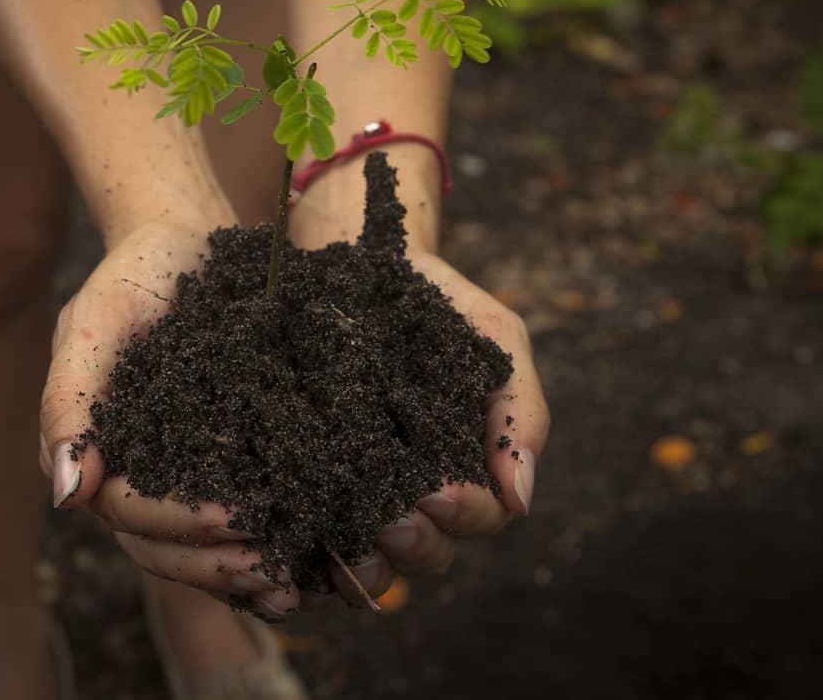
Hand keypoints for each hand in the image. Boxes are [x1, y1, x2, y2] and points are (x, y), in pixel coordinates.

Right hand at [39, 220, 301, 619]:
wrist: (181, 240)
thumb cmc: (133, 276)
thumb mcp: (96, 323)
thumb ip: (70, 402)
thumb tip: (67, 496)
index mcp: (94, 449)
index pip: (127, 509)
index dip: (178, 521)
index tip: (236, 517)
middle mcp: (129, 473)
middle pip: (160, 547)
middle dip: (214, 565)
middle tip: (273, 572)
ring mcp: (174, 473)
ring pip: (194, 549)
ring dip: (238, 574)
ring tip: (291, 588)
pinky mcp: (220, 462)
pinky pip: (230, 525)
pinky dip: (262, 548)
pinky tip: (301, 565)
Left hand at [326, 251, 549, 604]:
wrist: (355, 257)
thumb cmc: (436, 300)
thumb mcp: (494, 338)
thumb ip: (520, 412)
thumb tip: (522, 501)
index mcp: (464, 467)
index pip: (478, 517)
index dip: (465, 515)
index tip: (440, 493)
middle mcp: (412, 491)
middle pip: (427, 552)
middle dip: (416, 545)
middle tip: (393, 522)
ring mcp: (355, 491)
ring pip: (371, 560)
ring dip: (368, 565)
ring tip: (353, 543)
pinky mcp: (302, 480)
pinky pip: (308, 536)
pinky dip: (308, 554)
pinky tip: (300, 548)